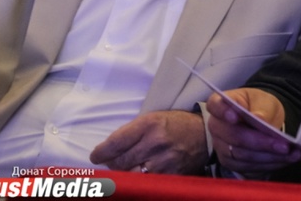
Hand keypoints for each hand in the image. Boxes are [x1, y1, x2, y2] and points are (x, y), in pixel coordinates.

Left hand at [90, 110, 207, 174]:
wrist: (205, 135)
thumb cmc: (176, 124)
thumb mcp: (153, 118)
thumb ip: (131, 132)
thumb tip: (108, 149)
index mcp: (149, 124)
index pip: (115, 143)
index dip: (100, 153)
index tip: (96, 156)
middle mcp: (156, 143)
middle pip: (120, 162)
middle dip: (112, 163)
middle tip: (112, 162)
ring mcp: (164, 161)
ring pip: (131, 175)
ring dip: (125, 173)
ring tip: (127, 168)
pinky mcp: (171, 175)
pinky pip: (147, 183)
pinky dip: (140, 180)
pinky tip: (141, 173)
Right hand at [207, 88, 300, 173]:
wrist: (263, 118)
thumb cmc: (259, 105)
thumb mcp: (264, 100)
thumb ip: (262, 109)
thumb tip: (260, 120)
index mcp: (220, 103)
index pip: (215, 106)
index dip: (223, 112)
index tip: (235, 116)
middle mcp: (216, 126)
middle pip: (233, 136)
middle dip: (260, 142)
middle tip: (284, 144)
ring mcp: (221, 146)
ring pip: (241, 155)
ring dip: (268, 156)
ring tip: (290, 153)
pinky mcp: (231, 162)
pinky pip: (247, 167)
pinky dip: (268, 164)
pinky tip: (285, 159)